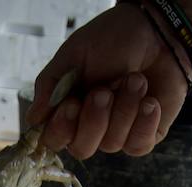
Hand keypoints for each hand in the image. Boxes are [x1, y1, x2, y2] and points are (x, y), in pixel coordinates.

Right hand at [26, 5, 189, 158]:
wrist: (158, 32)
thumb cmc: (113, 39)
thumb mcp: (74, 55)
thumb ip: (51, 86)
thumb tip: (33, 119)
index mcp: (68, 108)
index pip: (54, 138)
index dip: (62, 128)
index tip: (72, 104)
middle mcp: (91, 125)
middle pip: (82, 148)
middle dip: (94, 121)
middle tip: (104, 91)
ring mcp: (118, 133)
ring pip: (112, 144)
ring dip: (124, 109)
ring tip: (135, 80)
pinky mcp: (145, 135)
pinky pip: (138, 145)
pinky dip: (144, 122)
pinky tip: (150, 101)